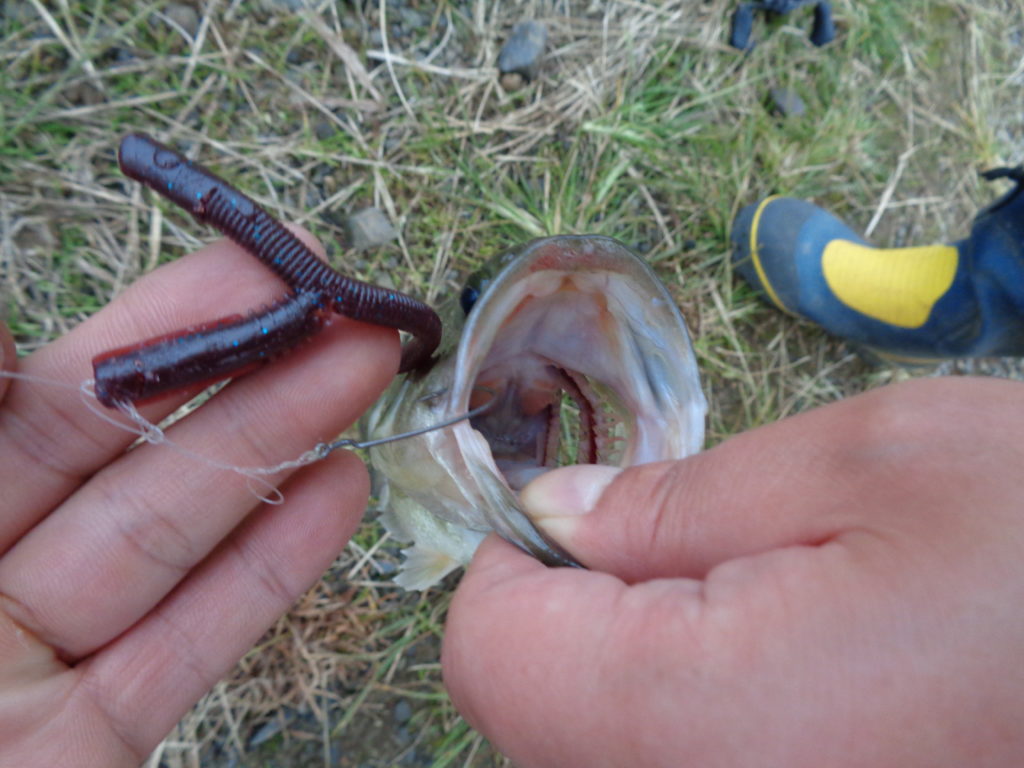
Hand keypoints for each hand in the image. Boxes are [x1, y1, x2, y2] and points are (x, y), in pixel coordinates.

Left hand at [0, 231, 396, 765]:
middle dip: (237, 374)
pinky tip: (338, 501)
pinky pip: (182, 654)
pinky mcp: (86, 752)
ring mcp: (24, 672)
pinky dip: (265, 578)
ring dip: (274, 457)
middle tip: (337, 308)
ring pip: (166, 544)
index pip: (27, 400)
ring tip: (362, 379)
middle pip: (115, 457)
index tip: (236, 273)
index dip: (143, 333)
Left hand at [444, 377, 1023, 767]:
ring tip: (749, 602)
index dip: (507, 559)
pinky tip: (783, 667)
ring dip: (621, 662)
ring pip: (588, 747)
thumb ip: (672, 503)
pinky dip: (676, 712)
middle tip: (676, 545)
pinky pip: (665, 766)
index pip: (490, 651)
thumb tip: (550, 514)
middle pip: (526, 710)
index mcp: (702, 724)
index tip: (569, 507)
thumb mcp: (862, 470)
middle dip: (565, 610)